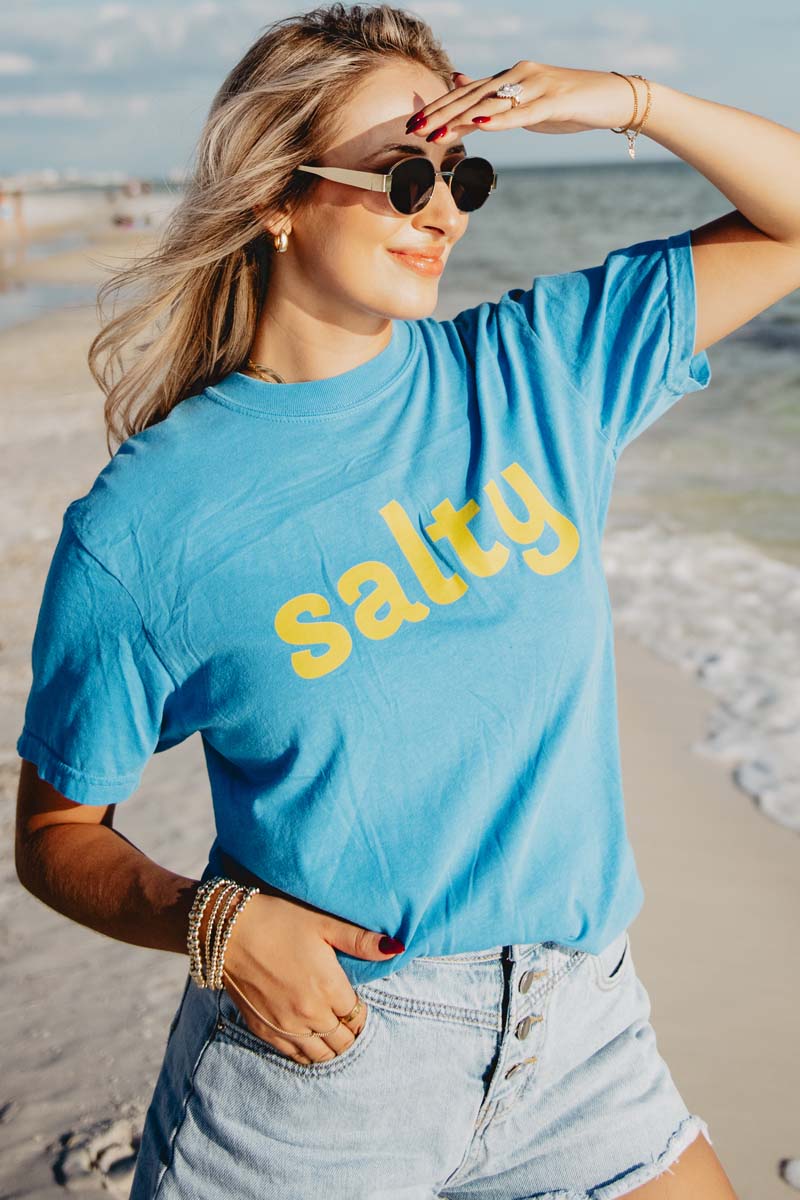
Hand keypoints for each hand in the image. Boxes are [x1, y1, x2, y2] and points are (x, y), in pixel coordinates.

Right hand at [220, 891, 403, 1064]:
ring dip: (330, 1046)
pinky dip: (306, 1053)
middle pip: (343, 1042)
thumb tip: (396, 947)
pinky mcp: (263, 1030)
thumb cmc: (279, 920)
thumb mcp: (323, 923)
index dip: (362, 1012)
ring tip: (332, 1032)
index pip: (358, 1017)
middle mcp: (309, 1014)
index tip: (358, 1003)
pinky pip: (293, 1056)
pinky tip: (308, 1040)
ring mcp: (285, 1027)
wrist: (228, 930)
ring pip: (320, 1055)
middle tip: (347, 1018)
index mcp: (329, 988)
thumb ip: (361, 940)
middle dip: (350, 1033)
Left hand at [406, 61, 641, 142]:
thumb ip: (498, 98)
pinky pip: (523, 113)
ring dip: (460, 120)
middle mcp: (520, 76)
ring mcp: (537, 86)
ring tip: (435, 133)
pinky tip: (479, 125)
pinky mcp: (555, 102)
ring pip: (492, 104)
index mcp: (512, 78)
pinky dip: (500, 120)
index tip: (413, 124)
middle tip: (413, 130)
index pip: (468, 93)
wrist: (614, 98)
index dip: (439, 107)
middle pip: (472, 96)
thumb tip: (465, 90)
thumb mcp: (530, 102)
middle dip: (439, 114)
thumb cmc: (571, 104)